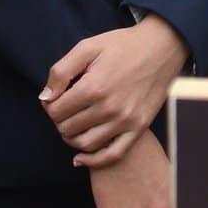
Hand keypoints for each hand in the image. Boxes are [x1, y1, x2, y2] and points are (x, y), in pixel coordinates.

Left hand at [46, 14, 188, 166]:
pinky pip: (112, 155)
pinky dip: (93, 161)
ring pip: (84, 144)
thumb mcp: (87, 47)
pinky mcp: (138, 127)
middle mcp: (109, 108)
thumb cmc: (122, 45)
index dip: (49, 104)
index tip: (56, 97)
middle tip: (65, 108)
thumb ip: (61, 71)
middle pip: (67, 128)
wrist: (162, 47)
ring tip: (73, 124)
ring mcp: (125, 121)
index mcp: (93, 87)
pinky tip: (80, 157)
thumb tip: (45, 98)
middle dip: (59, 119)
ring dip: (71, 138)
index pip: (55, 111)